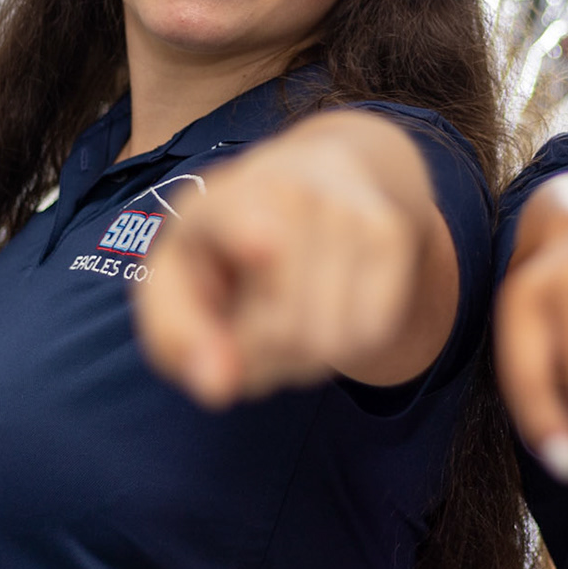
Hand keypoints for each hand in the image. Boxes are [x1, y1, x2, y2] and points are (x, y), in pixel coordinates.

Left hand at [135, 111, 453, 405]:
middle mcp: (286, 191)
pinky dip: (345, 347)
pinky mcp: (390, 231)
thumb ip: (178, 340)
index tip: (259, 244)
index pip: (237, 216)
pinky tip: (325, 312)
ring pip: (330, 339)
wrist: (312, 181)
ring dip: (302, 360)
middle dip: (261, 359)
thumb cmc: (227, 252)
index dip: (249, 234)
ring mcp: (345, 208)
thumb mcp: (177, 287)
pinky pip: (371, 332)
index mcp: (217, 202)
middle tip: (247, 335)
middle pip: (284, 328)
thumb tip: (217, 387)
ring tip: (284, 320)